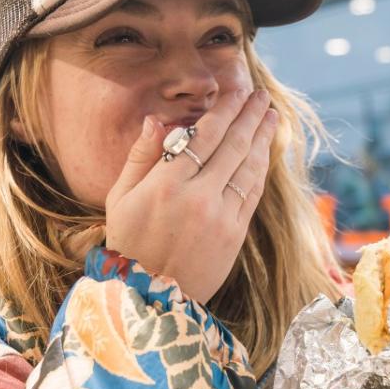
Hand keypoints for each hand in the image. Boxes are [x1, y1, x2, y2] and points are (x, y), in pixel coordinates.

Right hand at [105, 89, 276, 302]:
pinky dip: (261, 169)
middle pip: (233, 145)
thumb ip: (140, 157)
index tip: (237, 91)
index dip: (225, 110)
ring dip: (263, 138)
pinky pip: (252, 193)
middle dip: (250, 116)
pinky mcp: (235, 235)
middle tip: (261, 95)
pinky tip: (265, 153)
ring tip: (270, 116)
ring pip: (249, 168)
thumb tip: (157, 120)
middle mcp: (198, 197)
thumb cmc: (128, 245)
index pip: (204, 135)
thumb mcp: (119, 200)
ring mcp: (221, 216)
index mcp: (166, 185)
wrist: (149, 298)